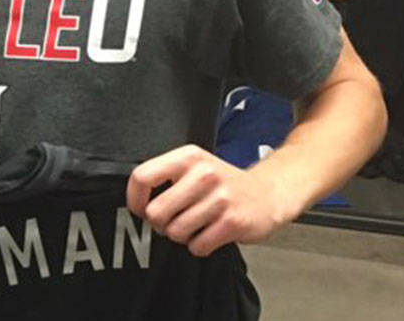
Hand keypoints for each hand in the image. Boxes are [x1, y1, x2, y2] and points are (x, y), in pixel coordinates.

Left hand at [126, 144, 291, 257]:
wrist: (268, 193)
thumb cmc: (224, 183)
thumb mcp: (194, 166)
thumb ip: (165, 176)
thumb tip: (137, 202)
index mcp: (188, 156)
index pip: (142, 177)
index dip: (135, 200)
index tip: (140, 209)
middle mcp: (203, 174)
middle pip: (156, 212)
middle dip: (160, 224)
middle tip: (173, 220)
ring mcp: (219, 198)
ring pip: (175, 232)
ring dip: (182, 236)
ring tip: (195, 225)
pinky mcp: (233, 221)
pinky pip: (198, 245)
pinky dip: (200, 246)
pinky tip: (209, 233)